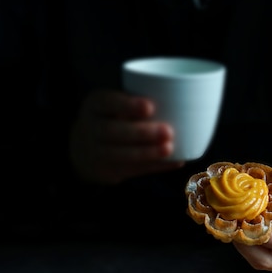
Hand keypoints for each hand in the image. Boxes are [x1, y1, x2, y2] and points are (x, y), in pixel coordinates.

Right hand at [69, 89, 183, 183]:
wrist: (84, 150)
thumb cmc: (113, 119)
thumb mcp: (115, 104)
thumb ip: (138, 101)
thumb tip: (187, 100)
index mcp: (95, 105)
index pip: (107, 102)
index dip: (127, 105)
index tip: (150, 106)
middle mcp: (90, 128)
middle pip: (112, 131)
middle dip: (141, 133)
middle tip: (168, 131)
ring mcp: (96, 153)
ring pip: (120, 155)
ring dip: (147, 153)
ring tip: (169, 148)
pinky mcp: (107, 172)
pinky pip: (131, 170)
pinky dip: (155, 166)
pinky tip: (174, 161)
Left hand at [233, 169, 271, 271]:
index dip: (266, 234)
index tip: (247, 220)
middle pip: (268, 260)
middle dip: (245, 242)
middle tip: (230, 221)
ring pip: (260, 260)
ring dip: (242, 243)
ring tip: (229, 222)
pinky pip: (261, 254)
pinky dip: (247, 242)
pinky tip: (238, 225)